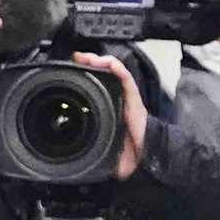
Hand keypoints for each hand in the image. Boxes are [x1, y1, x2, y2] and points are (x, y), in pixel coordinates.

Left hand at [70, 52, 148, 178]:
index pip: (98, 86)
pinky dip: (113, 66)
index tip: (71, 71)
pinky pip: (124, 76)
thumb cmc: (131, 153)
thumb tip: (75, 163)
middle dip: (89, 63)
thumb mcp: (104, 149)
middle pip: (104, 74)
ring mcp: (127, 96)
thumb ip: (92, 150)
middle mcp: (119, 99)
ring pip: (113, 71)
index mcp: (111, 108)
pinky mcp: (134, 97)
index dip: (85, 77)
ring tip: (84, 56)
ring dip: (99, 60)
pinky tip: (103, 61)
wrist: (148, 157)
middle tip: (74, 58)